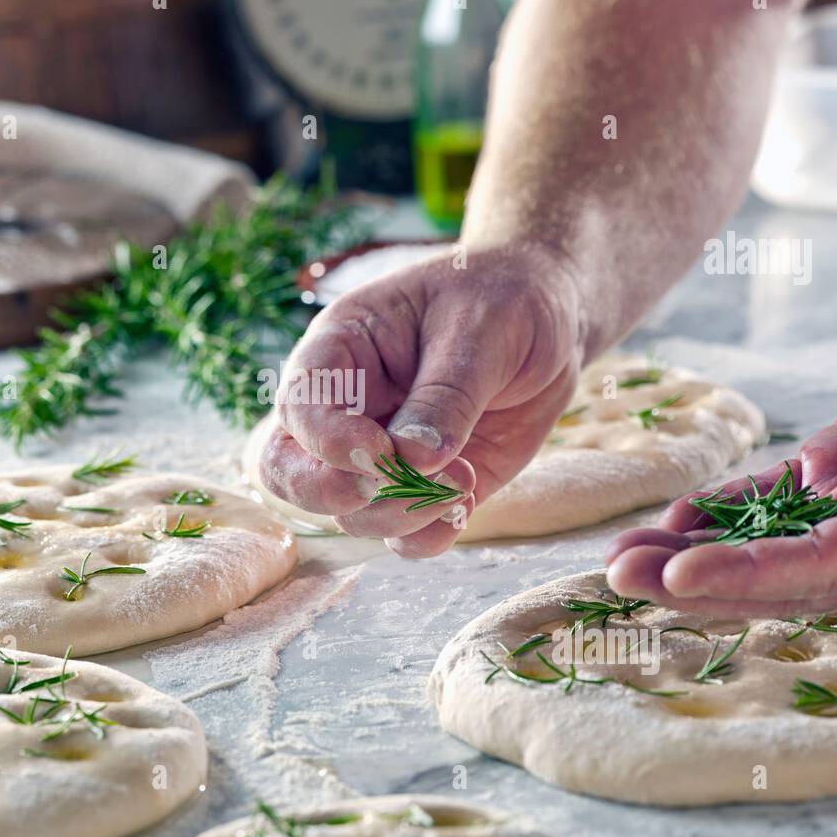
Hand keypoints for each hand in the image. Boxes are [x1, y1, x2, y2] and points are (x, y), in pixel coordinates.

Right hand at [255, 244, 583, 556]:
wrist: (548, 317)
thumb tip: (414, 458)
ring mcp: (381, 454)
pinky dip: (425, 537)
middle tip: (393, 484)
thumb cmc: (502, 298)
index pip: (299, 405)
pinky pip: (402, 534)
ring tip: (465, 479)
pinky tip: (463, 506)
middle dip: (330, 494)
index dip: (326, 440)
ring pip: (349, 512)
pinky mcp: (424, 487)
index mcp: (341, 351)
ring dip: (400, 513)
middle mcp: (347, 408)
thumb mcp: (479, 327)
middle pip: (289, 470)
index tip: (381, 453)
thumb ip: (446, 392)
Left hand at [607, 327, 836, 615]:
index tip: (674, 575)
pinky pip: (779, 499)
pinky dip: (727, 510)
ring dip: (694, 549)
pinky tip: (674, 516)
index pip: (821, 567)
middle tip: (615, 571)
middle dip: (694, 578)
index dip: (745, 576)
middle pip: (778, 575)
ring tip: (621, 550)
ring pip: (767, 543)